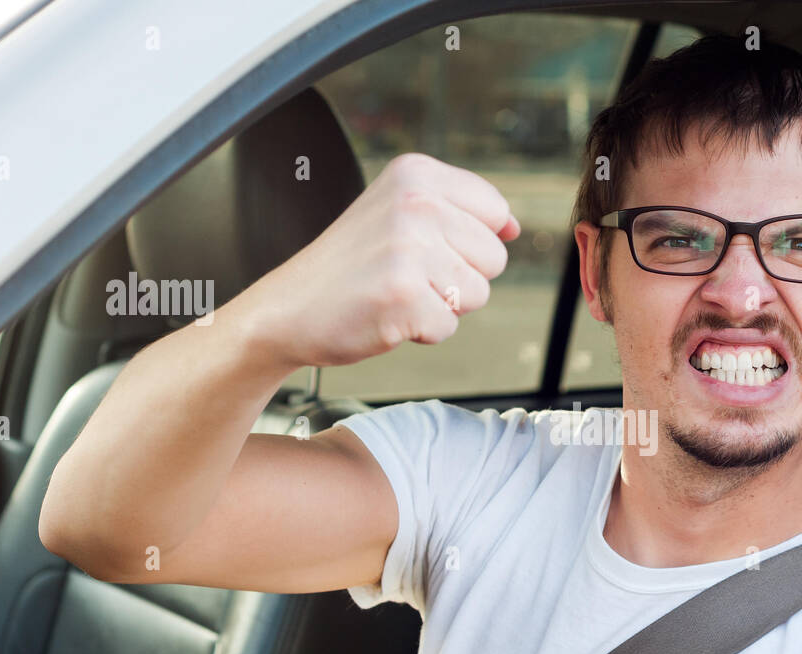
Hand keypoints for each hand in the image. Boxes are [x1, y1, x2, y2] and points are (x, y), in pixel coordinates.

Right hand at [238, 152, 519, 368]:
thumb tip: (513, 227)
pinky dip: (422, 331)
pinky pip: (449, 326)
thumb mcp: (399, 214)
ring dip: (442, 305)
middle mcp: (416, 203)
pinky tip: (387, 313)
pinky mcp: (404, 295)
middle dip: (458, 277)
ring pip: (477, 294)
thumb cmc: (349, 268)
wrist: (287, 309)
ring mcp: (410, 248)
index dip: (468, 243)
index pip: (495, 211)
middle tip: (405, 274)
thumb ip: (460, 214)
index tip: (424, 247)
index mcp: (416, 174)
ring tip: (396, 292)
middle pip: (494, 257)